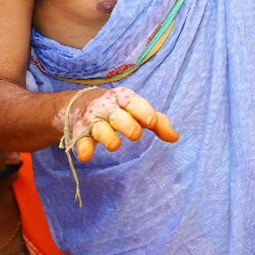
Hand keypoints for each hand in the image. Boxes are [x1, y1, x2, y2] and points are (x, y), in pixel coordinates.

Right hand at [56, 86, 178, 161]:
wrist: (79, 103)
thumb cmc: (119, 108)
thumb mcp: (138, 110)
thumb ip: (158, 123)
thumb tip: (175, 137)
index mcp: (124, 98)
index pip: (135, 103)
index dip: (143, 111)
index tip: (151, 122)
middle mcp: (107, 107)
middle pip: (117, 115)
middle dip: (126, 124)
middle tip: (136, 134)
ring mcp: (93, 119)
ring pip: (99, 127)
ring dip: (106, 136)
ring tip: (114, 146)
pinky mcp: (79, 132)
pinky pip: (80, 140)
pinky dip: (83, 147)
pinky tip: (86, 156)